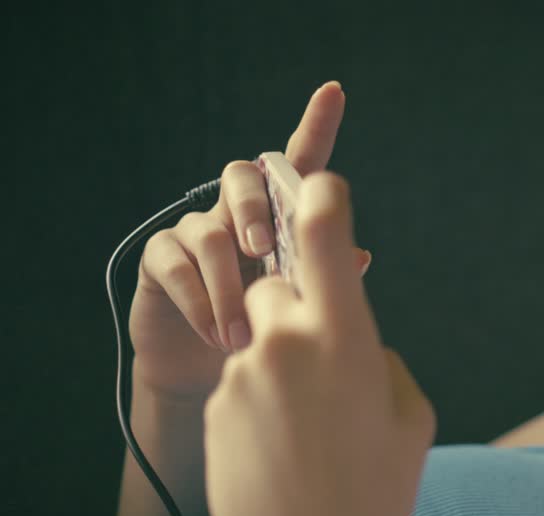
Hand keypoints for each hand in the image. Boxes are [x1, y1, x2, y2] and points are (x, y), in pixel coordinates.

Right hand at [129, 80, 370, 401]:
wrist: (206, 375)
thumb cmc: (263, 333)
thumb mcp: (300, 309)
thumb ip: (325, 277)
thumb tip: (362, 255)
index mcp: (278, 220)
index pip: (298, 165)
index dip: (316, 127)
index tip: (334, 92)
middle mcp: (235, 213)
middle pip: (243, 179)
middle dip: (255, 210)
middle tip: (264, 252)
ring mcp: (195, 232)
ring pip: (212, 233)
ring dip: (230, 287)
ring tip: (243, 335)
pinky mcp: (161, 259)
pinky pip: (178, 266)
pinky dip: (201, 303)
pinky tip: (217, 334)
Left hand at [203, 172, 435, 515]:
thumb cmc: (379, 493)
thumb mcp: (412, 417)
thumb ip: (384, 360)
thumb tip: (359, 345)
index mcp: (346, 337)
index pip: (325, 233)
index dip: (320, 197)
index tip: (318, 183)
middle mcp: (285, 342)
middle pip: (279, 286)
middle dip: (299, 308)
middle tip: (325, 362)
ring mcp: (242, 375)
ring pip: (259, 338)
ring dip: (281, 364)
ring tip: (309, 431)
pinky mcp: (215, 407)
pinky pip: (241, 382)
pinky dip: (260, 404)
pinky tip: (284, 453)